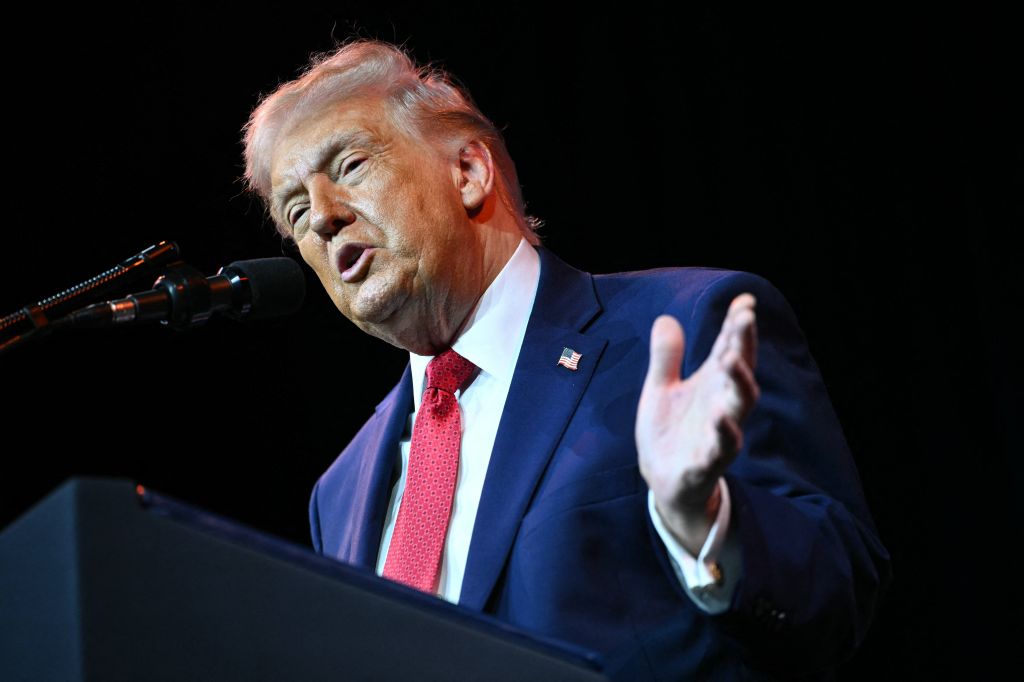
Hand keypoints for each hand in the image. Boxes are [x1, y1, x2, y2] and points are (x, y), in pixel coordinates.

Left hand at [636, 294, 759, 554]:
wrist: (662, 481)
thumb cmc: (669, 431)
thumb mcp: (660, 389)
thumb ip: (665, 357)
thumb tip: (665, 318)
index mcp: (712, 385)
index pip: (728, 349)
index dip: (737, 326)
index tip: (744, 301)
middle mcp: (722, 405)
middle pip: (739, 371)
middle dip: (743, 345)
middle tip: (744, 319)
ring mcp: (718, 434)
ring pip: (738, 407)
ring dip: (739, 383)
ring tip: (731, 358)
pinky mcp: (707, 462)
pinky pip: (721, 449)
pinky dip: (724, 434)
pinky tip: (721, 418)